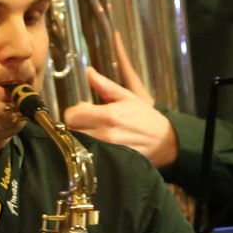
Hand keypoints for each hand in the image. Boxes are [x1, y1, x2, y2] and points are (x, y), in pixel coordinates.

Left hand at [64, 66, 178, 168]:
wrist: (162, 140)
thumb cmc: (143, 116)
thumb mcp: (126, 96)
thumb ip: (104, 85)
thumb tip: (88, 72)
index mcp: (109, 115)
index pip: (72, 116)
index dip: (71, 112)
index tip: (77, 110)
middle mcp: (105, 134)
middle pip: (71, 131)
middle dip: (72, 124)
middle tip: (81, 120)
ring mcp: (107, 150)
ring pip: (77, 144)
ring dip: (77, 136)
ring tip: (87, 130)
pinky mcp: (109, 160)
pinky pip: (87, 154)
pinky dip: (85, 148)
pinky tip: (93, 141)